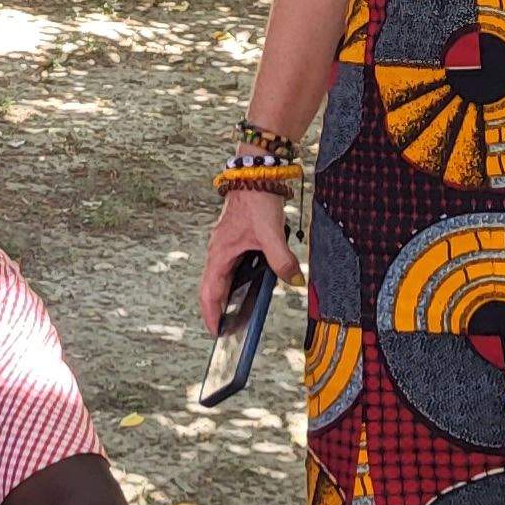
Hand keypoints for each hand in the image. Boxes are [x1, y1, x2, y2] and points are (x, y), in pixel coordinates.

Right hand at [197, 189, 299, 333]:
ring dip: (226, 296)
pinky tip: (250, 284)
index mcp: (220, 254)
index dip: (211, 314)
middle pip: (212, 288)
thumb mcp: (272, 233)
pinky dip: (235, 280)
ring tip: (236, 313)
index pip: (210, 292)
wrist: (256, 173)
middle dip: (218, 310)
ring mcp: (224, 245)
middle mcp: (218, 251)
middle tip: (226, 329)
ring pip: (221, 277)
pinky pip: (230, 266)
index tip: (215, 332)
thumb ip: (282, 259)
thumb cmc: (257, 200)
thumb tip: (294, 280)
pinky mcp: (233, 239)